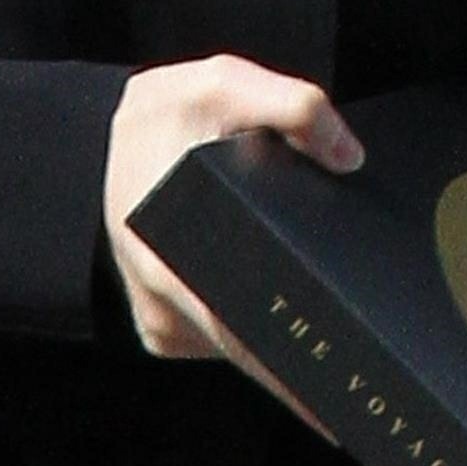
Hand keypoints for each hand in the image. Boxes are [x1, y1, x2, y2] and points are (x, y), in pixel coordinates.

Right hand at [105, 54, 361, 439]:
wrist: (95, 139)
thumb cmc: (160, 116)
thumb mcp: (220, 83)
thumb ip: (291, 105)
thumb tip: (348, 156)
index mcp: (169, 251)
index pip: (243, 331)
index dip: (294, 367)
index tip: (345, 382)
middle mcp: (161, 303)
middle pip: (250, 355)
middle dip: (309, 363)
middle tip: (371, 365)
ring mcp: (161, 323)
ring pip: (238, 351)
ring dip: (284, 342)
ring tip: (341, 327)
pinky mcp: (164, 330)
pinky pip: (224, 343)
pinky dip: (257, 328)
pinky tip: (288, 304)